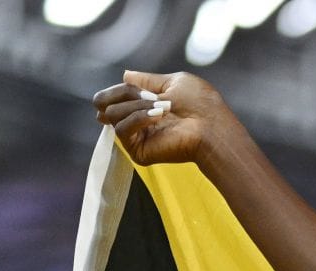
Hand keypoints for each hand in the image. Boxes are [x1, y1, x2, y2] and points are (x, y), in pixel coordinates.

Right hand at [90, 70, 234, 168]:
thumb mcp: (172, 83)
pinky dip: (139, 118)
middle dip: (125, 93)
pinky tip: (160, 117)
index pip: (111, 96)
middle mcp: (135, 123)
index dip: (121, 89)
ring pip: (111, 114)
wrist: (212, 126)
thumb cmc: (200, 104)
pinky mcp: (138, 151)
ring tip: (163, 109)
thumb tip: (126, 75)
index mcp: (142, 107)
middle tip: (152, 97)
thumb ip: (147, 80)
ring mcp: (136, 138)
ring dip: (137, 105)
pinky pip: (122, 129)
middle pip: (103, 103)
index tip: (144, 89)